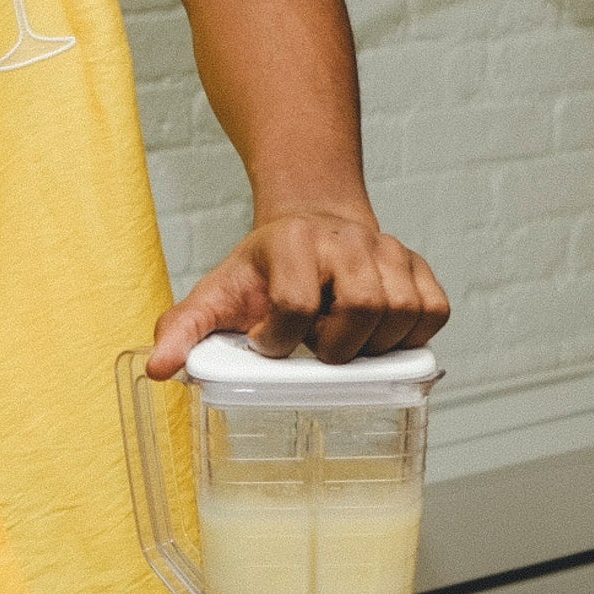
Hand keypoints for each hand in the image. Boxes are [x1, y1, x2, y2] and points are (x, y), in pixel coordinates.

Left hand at [148, 208, 448, 377]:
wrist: (311, 223)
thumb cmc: (264, 272)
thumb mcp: (217, 293)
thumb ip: (184, 329)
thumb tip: (159, 369)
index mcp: (291, 243)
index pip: (297, 303)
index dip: (282, 339)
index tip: (268, 343)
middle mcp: (345, 240)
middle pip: (362, 306)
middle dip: (337, 345)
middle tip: (316, 346)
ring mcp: (387, 251)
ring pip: (403, 312)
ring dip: (374, 344)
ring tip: (345, 340)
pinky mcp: (418, 266)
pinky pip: (433, 311)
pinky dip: (412, 336)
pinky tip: (379, 337)